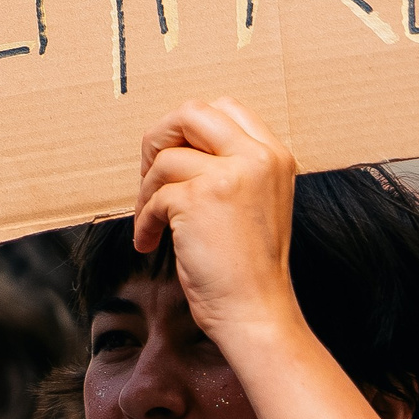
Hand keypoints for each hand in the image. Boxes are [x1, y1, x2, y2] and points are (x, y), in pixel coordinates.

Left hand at [132, 97, 301, 342]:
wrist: (256, 311)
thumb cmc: (249, 265)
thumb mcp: (257, 200)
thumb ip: (232, 165)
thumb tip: (175, 144)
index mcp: (273, 154)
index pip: (225, 107)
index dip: (190, 128)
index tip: (177, 157)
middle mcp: (257, 156)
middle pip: (191, 112)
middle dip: (160, 138)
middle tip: (151, 173)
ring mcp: (229, 174)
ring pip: (165, 158)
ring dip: (148, 192)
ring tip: (153, 221)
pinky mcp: (199, 199)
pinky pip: (154, 196)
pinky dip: (145, 221)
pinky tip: (151, 242)